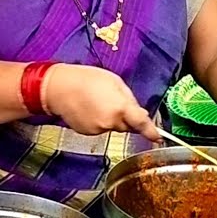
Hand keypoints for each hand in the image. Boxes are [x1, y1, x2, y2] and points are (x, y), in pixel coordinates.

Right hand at [43, 64, 160, 140]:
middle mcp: (111, 122)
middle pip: (127, 126)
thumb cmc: (87, 79)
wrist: (59, 88)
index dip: (151, 132)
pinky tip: (89, 109)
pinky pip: (100, 129)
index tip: (158, 138)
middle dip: (126, 118)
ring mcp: (98, 130)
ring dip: (111, 119)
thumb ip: (129, 99)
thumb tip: (139, 113)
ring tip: (97, 102)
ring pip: (113, 127)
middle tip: (113, 101)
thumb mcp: (115, 82)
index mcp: (121, 108)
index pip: (141, 124)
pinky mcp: (88, 133)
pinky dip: (98, 121)